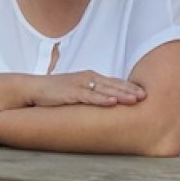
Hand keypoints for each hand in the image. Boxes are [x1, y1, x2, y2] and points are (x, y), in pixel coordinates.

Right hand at [28, 71, 144, 106]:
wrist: (32, 89)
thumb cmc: (55, 92)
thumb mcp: (76, 91)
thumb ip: (91, 94)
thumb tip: (106, 103)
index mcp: (90, 77)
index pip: (115, 81)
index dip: (130, 86)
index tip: (145, 92)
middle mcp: (87, 78)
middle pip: (114, 84)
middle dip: (131, 90)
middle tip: (147, 96)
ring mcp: (79, 85)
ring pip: (105, 89)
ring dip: (121, 94)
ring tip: (136, 99)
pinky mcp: (70, 93)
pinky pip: (89, 96)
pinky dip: (102, 99)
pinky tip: (112, 102)